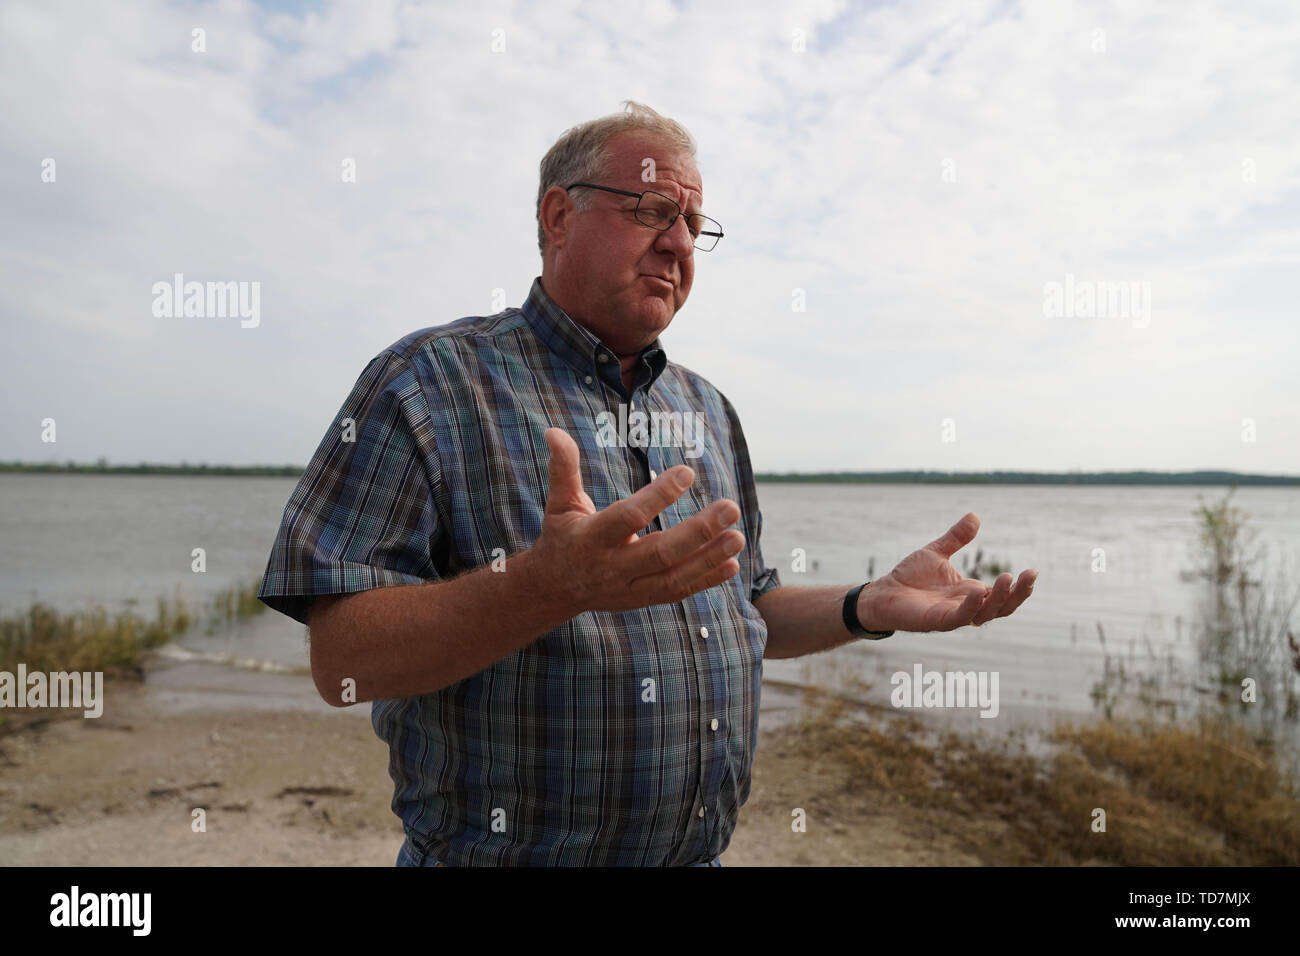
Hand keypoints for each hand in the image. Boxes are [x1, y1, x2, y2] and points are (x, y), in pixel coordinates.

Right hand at [532, 427, 745, 612]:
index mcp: (591, 538)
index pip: (629, 517)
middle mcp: (612, 566)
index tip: (687, 472)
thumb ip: (562, 468)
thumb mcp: (559, 503)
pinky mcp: (642, 600)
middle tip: (731, 507)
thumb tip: (554, 431)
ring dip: (709, 558)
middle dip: (698, 532)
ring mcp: (629, 587)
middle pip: (660, 552)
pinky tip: (732, 563)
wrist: (553, 589)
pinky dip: (706, 580)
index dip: (658, 497)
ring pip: (674, 577)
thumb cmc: (561, 536)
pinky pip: (678, 592)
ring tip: (738, 536)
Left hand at [860, 512, 1036, 632]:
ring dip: (1000, 599)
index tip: (1033, 571)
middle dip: (1019, 594)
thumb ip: (956, 538)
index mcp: (970, 592)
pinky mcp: (937, 621)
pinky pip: (960, 618)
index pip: (1002, 595)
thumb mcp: (937, 552)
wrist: (883, 592)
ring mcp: (953, 615)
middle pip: (1002, 607)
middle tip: (1030, 575)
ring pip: (986, 614)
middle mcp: (966, 606)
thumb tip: (974, 516)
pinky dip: (971, 607)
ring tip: (1008, 578)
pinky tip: (978, 592)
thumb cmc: (909, 577)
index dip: (1019, 587)